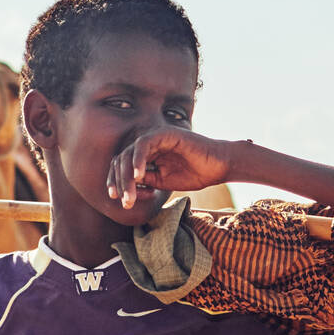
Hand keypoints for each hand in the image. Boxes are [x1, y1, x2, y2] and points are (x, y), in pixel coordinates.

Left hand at [107, 128, 233, 208]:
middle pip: (122, 159)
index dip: (115, 180)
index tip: (115, 197)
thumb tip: (127, 186)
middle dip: (120, 182)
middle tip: (124, 201)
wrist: (218, 167)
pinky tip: (139, 176)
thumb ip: (145, 181)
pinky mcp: (164, 133)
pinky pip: (143, 145)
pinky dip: (138, 160)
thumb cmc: (194, 174)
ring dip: (126, 176)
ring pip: (129, 153)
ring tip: (130, 195)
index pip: (122, 165)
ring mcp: (155, 137)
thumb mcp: (163, 182)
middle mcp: (148, 144)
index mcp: (147, 154)